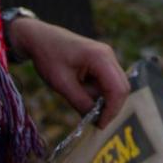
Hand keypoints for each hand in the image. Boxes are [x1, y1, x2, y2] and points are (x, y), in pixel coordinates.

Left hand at [10, 18, 128, 125]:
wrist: (40, 38)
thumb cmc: (48, 56)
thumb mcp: (62, 84)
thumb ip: (80, 102)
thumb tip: (94, 119)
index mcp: (100, 57)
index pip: (118, 89)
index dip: (112, 110)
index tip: (99, 125)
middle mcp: (108, 55)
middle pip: (122, 88)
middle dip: (111, 107)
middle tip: (95, 122)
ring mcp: (107, 57)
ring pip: (115, 86)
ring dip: (103, 99)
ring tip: (82, 103)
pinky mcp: (102, 61)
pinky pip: (108, 82)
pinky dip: (99, 93)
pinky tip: (82, 94)